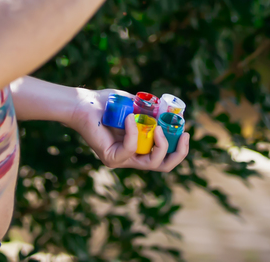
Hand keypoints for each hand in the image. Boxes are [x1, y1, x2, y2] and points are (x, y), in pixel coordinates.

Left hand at [68, 88, 190, 171]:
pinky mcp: (111, 158)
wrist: (83, 104)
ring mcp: (121, 160)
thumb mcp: (135, 105)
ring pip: (151, 163)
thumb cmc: (107, 103)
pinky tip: (129, 117)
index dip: (179, 149)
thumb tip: (168, 109)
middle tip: (184, 135)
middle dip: (178, 153)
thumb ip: (150, 110)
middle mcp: (131, 158)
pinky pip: (130, 149)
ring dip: (160, 144)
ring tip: (157, 127)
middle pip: (163, 165)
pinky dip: (133, 132)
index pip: (164, 157)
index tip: (186, 132)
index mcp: (139, 148)